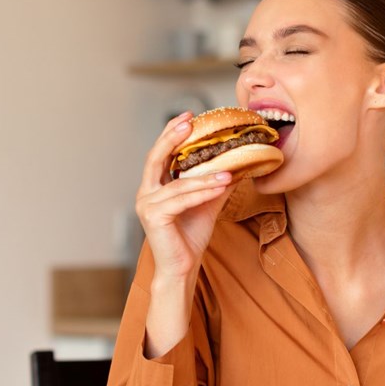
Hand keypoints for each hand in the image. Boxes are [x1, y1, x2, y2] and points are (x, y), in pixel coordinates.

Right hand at [135, 112, 233, 279]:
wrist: (183, 268)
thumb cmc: (190, 237)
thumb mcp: (207, 203)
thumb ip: (215, 183)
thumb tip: (238, 164)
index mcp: (154, 187)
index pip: (160, 154)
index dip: (171, 134)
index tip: (189, 117)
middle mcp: (145, 193)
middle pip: (156, 158)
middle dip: (173, 137)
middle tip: (191, 122)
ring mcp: (146, 205)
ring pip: (178, 183)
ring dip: (205, 175)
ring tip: (228, 170)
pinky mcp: (154, 217)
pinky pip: (182, 199)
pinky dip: (203, 191)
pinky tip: (221, 185)